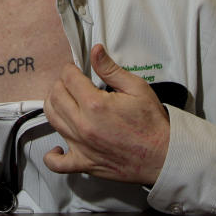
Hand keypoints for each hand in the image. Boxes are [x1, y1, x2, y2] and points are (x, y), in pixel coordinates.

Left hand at [43, 44, 169, 185]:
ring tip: (66, 102)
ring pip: (52, 120)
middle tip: (72, 84)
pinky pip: (57, 163)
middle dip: (61, 84)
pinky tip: (58, 145)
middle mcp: (83, 125)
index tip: (75, 69)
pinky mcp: (84, 163)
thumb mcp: (136, 88)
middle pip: (55, 96)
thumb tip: (95, 51)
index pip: (68, 78)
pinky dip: (52, 155)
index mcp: (95, 104)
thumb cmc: (152, 124)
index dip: (70, 69)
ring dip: (55, 106)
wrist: (163, 155)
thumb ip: (111, 69)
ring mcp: (81, 145)